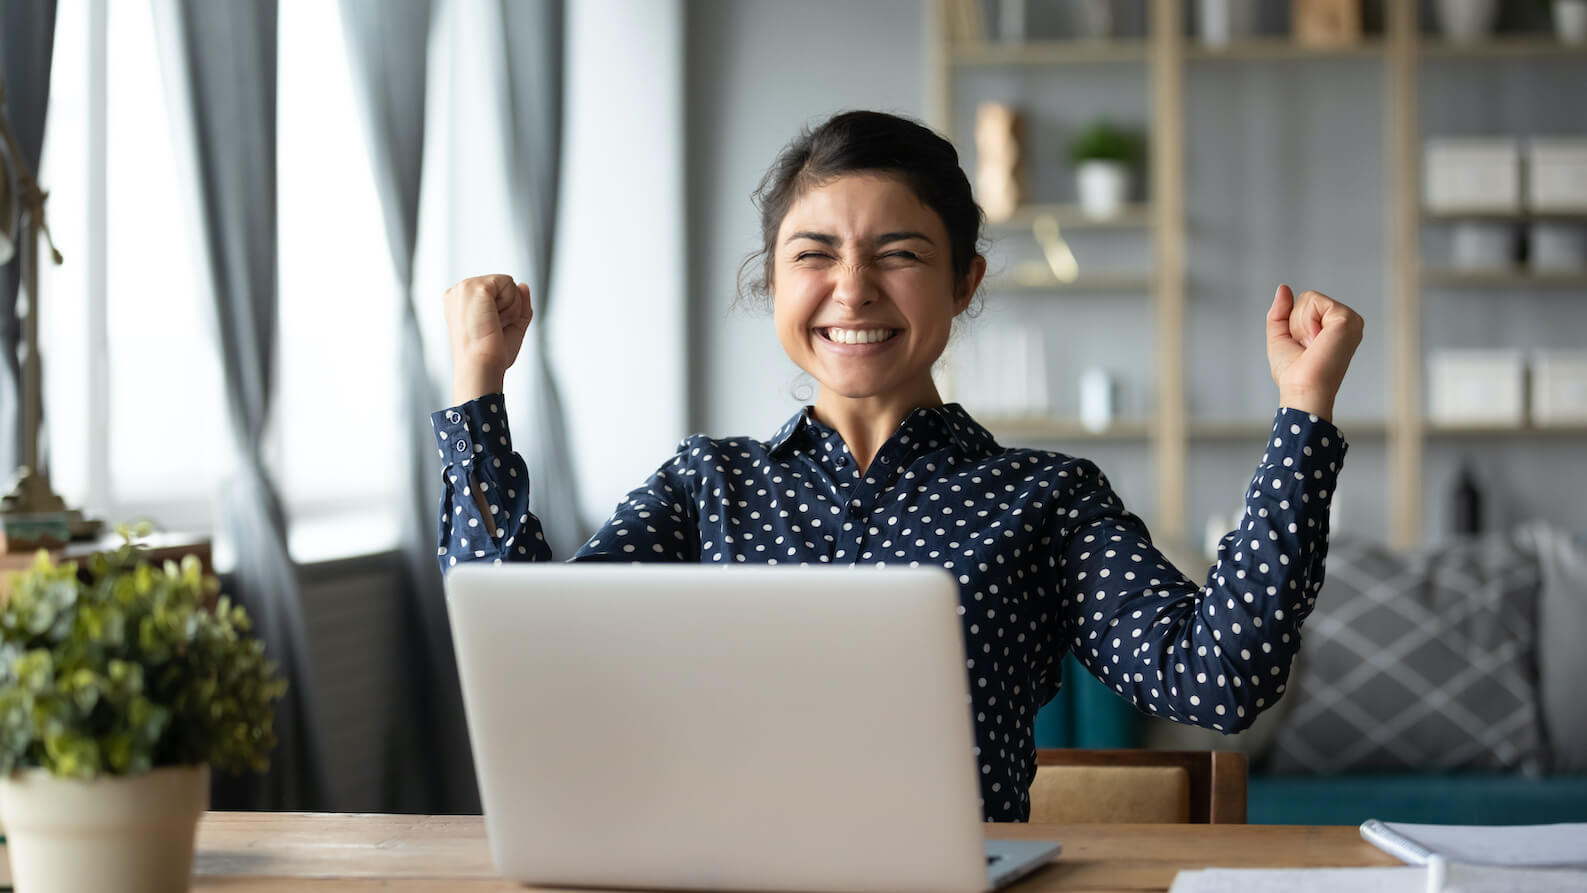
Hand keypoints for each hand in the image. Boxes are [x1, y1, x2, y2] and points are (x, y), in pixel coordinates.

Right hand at [444, 274, 532, 403]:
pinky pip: (509, 284)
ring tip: (492, 325)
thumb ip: (519, 304)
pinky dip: (511, 306)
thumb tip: (523, 285)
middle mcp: (459, 292)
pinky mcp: (475, 287)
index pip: (496, 293)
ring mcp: (465, 287)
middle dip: (508, 309)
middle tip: (492, 329)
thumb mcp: (511, 326)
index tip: (489, 330)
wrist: (481, 367)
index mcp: (461, 301)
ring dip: (510, 308)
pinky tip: (495, 319)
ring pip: (508, 284)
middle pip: (503, 286)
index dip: (503, 312)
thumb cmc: (490, 355)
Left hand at [1266, 284, 1363, 421]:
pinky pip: (1313, 302)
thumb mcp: (1281, 337)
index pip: (1305, 304)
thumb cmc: (1294, 373)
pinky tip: (1317, 341)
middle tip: (1307, 347)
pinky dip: (1306, 322)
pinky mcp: (1347, 318)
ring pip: (1309, 299)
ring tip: (1312, 345)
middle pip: (1307, 298)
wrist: (1303, 389)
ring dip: (1300, 324)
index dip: (1293, 325)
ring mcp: (1350, 319)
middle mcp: (1346, 321)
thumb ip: (1280, 311)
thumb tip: (1283, 287)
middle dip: (1295, 323)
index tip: (1304, 348)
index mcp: (1335, 326)